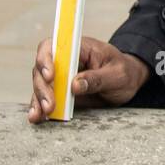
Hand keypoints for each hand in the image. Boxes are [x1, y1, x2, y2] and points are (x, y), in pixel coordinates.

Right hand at [27, 36, 150, 123]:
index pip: (55, 46)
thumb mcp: (118, 75)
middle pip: (42, 68)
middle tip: (50, 105)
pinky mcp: (60, 90)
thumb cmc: (125, 72)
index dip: (47, 59)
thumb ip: (97, 78)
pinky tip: (37, 117)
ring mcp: (61, 75)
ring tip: (40, 115)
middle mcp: (66, 60)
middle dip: (43, 87)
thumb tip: (75, 85)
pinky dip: (39, 107)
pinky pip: (45, 97)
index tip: (50, 76)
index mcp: (80, 48)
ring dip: (38, 99)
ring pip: (40, 84)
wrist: (128, 82)